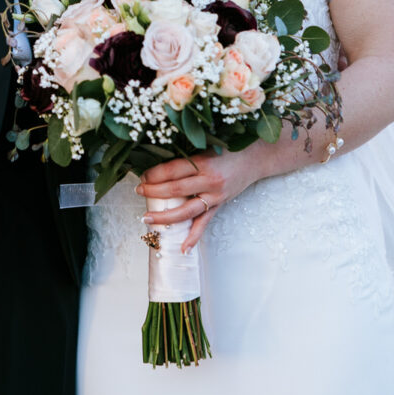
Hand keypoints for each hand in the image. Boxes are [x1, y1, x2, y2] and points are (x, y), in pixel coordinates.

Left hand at [136, 147, 267, 250]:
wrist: (255, 158)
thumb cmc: (228, 149)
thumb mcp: (207, 146)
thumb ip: (187, 156)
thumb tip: (158, 163)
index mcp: (203, 162)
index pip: (172, 170)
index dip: (154, 175)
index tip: (142, 176)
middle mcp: (209, 180)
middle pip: (175, 190)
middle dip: (153, 192)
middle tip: (138, 191)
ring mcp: (215, 196)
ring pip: (186, 211)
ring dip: (165, 216)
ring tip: (147, 218)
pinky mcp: (219, 205)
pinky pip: (204, 223)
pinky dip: (193, 237)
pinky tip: (182, 248)